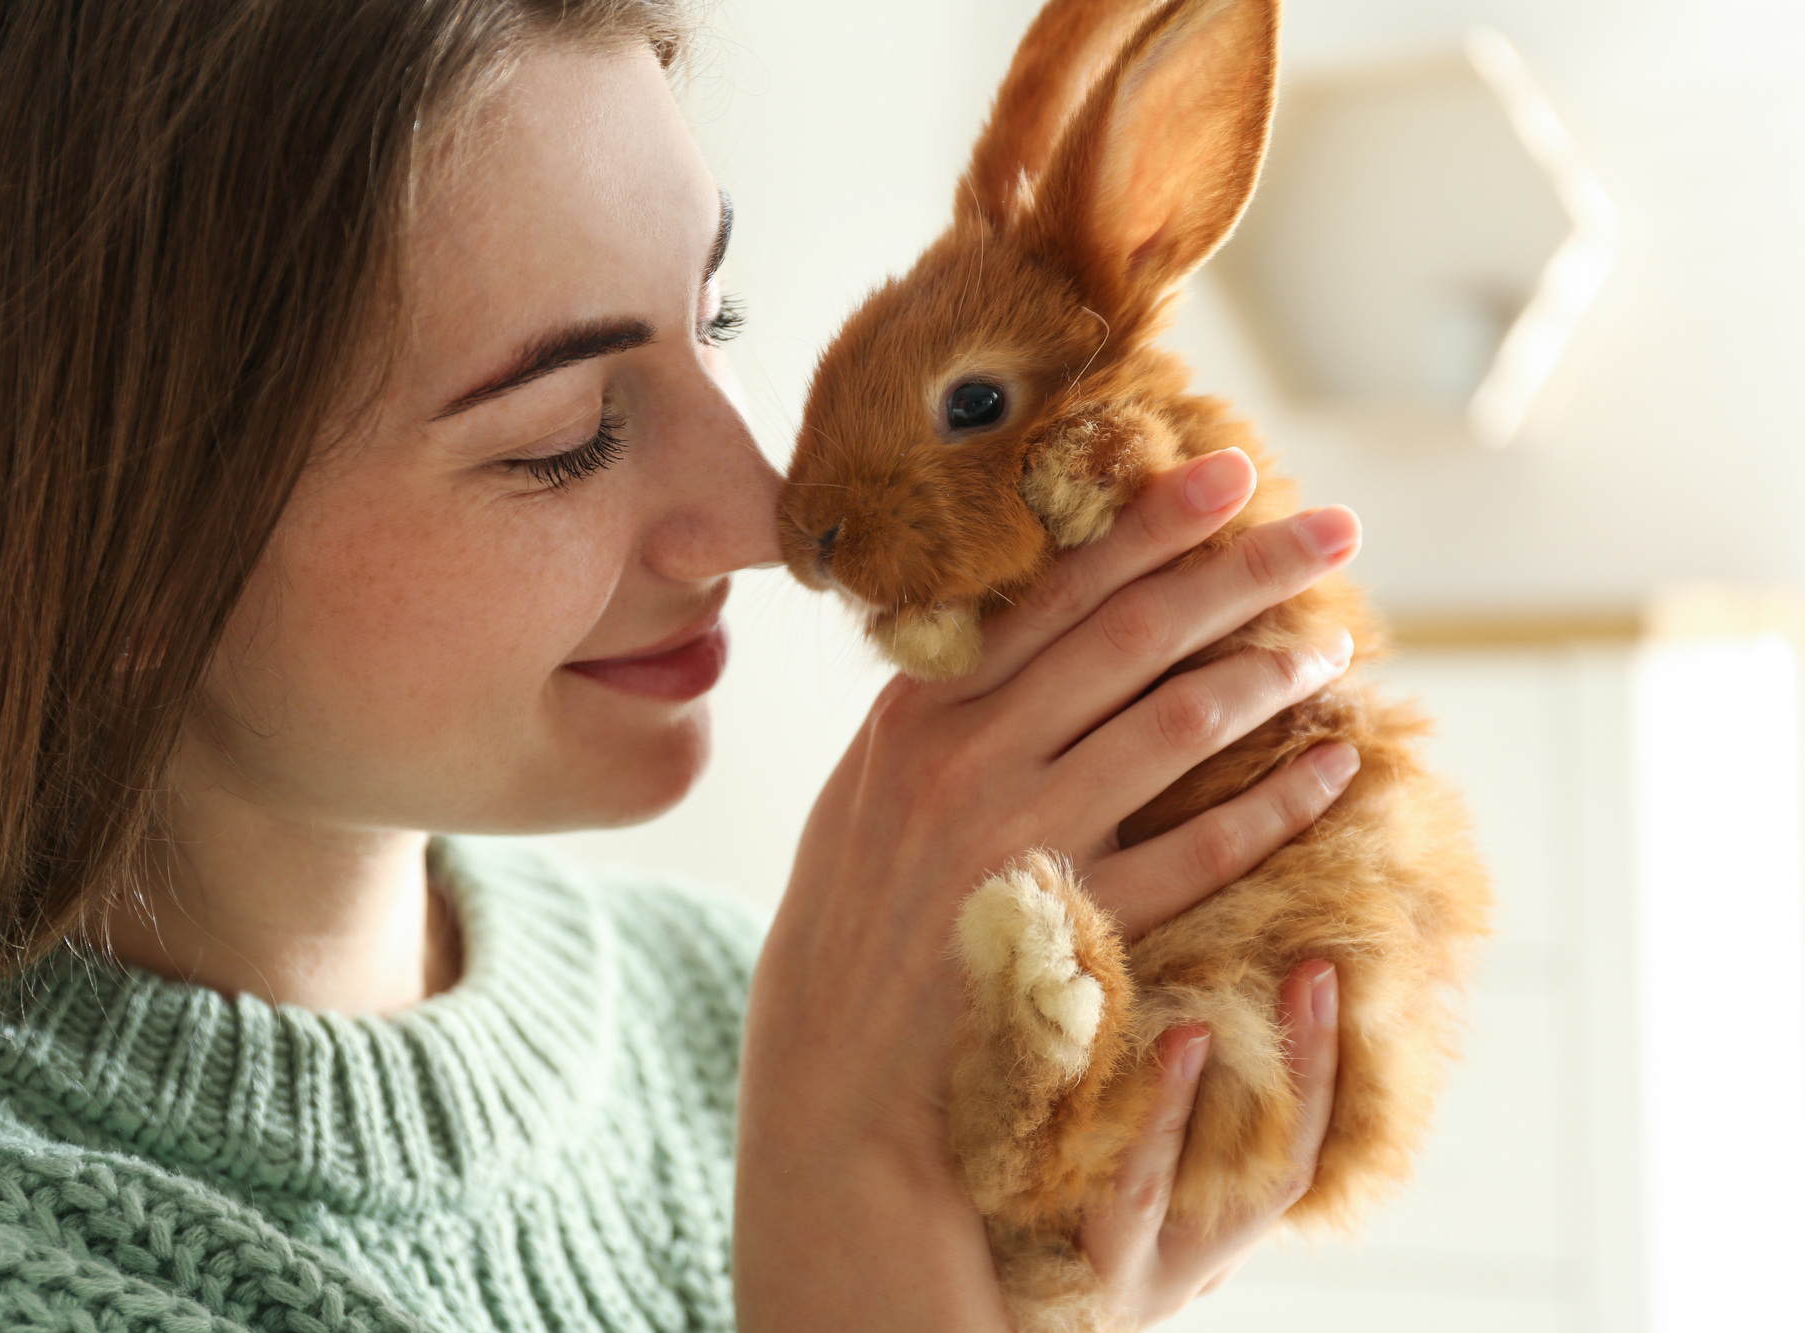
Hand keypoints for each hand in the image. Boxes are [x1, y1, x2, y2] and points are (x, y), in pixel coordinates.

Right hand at [735, 446, 1359, 1331]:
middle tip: (1330, 525)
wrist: (836, 1082)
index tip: (1229, 472)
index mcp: (917, 713)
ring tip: (1336, 641)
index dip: (1149, 527)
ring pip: (1173, 725)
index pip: (1050, 593)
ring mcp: (1020, 842)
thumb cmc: (854, 928)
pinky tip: (1333, 767)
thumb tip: (1024, 629)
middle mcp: (965, 759)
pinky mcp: (1072, 929)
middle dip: (1239, 569)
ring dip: (1268, 674)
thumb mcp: (865, 796)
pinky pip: (1198, 852)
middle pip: (1129, 636)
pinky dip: (1275, 804)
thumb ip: (940, 711)